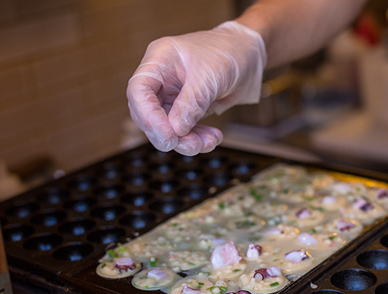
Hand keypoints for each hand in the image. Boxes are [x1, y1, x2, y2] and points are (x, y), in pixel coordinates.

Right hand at [126, 21, 265, 154]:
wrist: (248, 57)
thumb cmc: (228, 53)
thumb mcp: (210, 77)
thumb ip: (191, 104)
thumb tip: (176, 130)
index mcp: (159, 60)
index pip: (139, 91)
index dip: (149, 117)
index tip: (169, 136)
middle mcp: (161, 79)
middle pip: (148, 114)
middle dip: (168, 134)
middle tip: (191, 145)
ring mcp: (172, 96)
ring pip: (167, 127)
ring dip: (186, 141)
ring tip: (209, 142)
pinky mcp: (185, 110)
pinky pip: (183, 131)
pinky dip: (197, 138)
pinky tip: (213, 138)